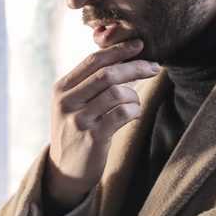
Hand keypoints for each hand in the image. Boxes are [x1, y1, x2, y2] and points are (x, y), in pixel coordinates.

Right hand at [45, 39, 160, 208]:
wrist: (64, 170)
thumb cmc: (76, 131)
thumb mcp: (73, 104)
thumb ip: (90, 83)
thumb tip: (124, 58)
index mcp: (62, 88)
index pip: (93, 60)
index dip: (118, 50)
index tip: (139, 45)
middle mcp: (67, 101)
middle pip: (107, 74)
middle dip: (134, 67)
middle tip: (154, 67)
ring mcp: (78, 120)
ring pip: (117, 93)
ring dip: (134, 95)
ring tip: (134, 103)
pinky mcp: (92, 137)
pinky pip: (122, 114)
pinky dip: (134, 110)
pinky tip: (133, 114)